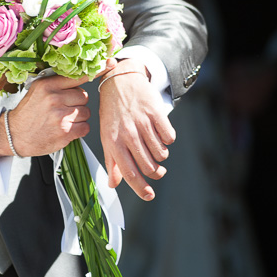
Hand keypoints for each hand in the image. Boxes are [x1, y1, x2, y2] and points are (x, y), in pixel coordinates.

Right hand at [0, 74, 90, 157]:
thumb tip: (79, 75)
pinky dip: (79, 129)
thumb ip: (56, 83)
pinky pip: (85, 127)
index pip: (76, 77)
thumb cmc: (27, 113)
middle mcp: (54, 99)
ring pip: (86, 112)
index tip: (98, 71)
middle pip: (84, 96)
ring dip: (79, 117)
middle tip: (67, 107)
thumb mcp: (37, 90)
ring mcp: (60, 116)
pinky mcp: (65, 132)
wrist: (15, 135)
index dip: (88, 76)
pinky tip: (68, 128)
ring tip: (65, 119)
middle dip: (78, 102)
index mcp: (47, 86)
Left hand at [98, 59, 175, 200]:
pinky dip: (168, 139)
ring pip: (161, 154)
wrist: (121, 81)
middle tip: (158, 170)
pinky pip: (170, 138)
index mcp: (113, 142)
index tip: (149, 196)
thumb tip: (113, 185)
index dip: (141, 188)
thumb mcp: (107, 135)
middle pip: (149, 167)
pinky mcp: (156, 113)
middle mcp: (128, 134)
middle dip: (156, 172)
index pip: (130, 173)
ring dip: (161, 155)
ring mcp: (143, 123)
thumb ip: (112, 161)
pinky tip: (159, 133)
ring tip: (155, 147)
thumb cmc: (112, 112)